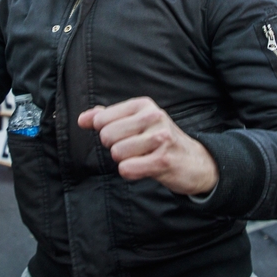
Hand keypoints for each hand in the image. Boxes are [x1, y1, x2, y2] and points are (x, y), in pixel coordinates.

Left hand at [79, 97, 218, 195]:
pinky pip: (127, 169)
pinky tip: (145, 168)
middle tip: (135, 149)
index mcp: (143, 104)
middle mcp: (153, 116)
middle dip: (115, 148)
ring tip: (142, 157)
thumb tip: (82, 120)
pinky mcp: (163, 160)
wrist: (195, 161)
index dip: (106, 133)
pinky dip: (131, 172)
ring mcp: (160, 138)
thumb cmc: (160, 141)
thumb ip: (107, 118)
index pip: (101, 119)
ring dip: (125, 161)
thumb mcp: (136, 122)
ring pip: (116, 153)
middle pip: (107, 137)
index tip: (124, 136)